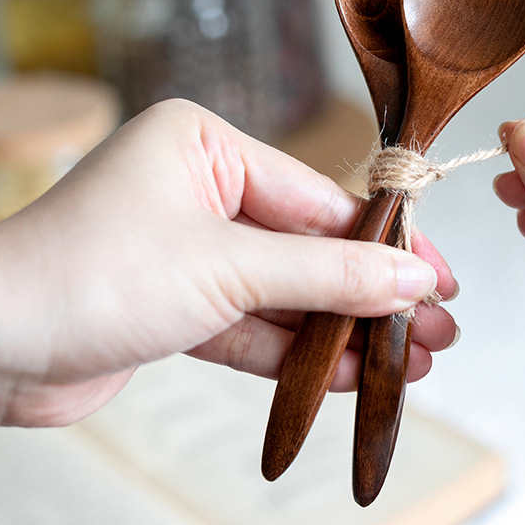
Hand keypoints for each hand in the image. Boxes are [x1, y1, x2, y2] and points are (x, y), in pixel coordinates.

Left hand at [0, 99, 456, 426]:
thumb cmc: (87, 276)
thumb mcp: (228, 268)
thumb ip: (326, 275)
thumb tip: (410, 277)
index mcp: (207, 148)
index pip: (319, 196)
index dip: (384, 241)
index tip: (437, 274)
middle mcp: (201, 193)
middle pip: (309, 248)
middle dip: (372, 294)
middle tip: (436, 325)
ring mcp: (191, 253)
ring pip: (287, 294)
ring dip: (344, 331)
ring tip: (411, 359)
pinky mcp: (180, 307)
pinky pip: (254, 327)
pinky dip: (299, 355)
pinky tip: (354, 376)